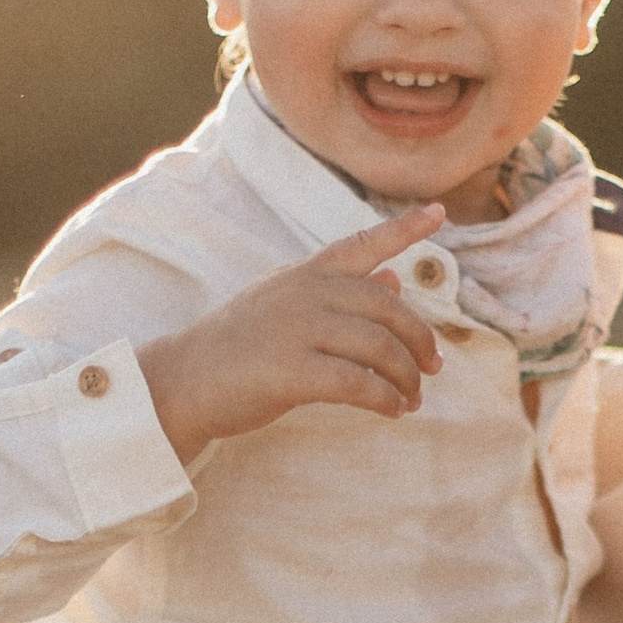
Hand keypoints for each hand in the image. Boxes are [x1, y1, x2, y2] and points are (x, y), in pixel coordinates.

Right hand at [138, 205, 445, 458]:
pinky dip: (384, 398)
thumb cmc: (238, 347)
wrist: (183, 382)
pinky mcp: (291, 371)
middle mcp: (304, 293)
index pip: (361, 244)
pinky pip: (357, 383)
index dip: (403, 229)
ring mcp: (296, 329)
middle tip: (435, 367)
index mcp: (304, 274)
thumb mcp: (285, 305)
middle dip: (419, 339)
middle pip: (386, 307)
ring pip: (378, 347)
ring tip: (413, 398)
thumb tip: (394, 277)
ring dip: (406, 376)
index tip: (440, 212)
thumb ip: (339, 292)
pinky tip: (392, 410)